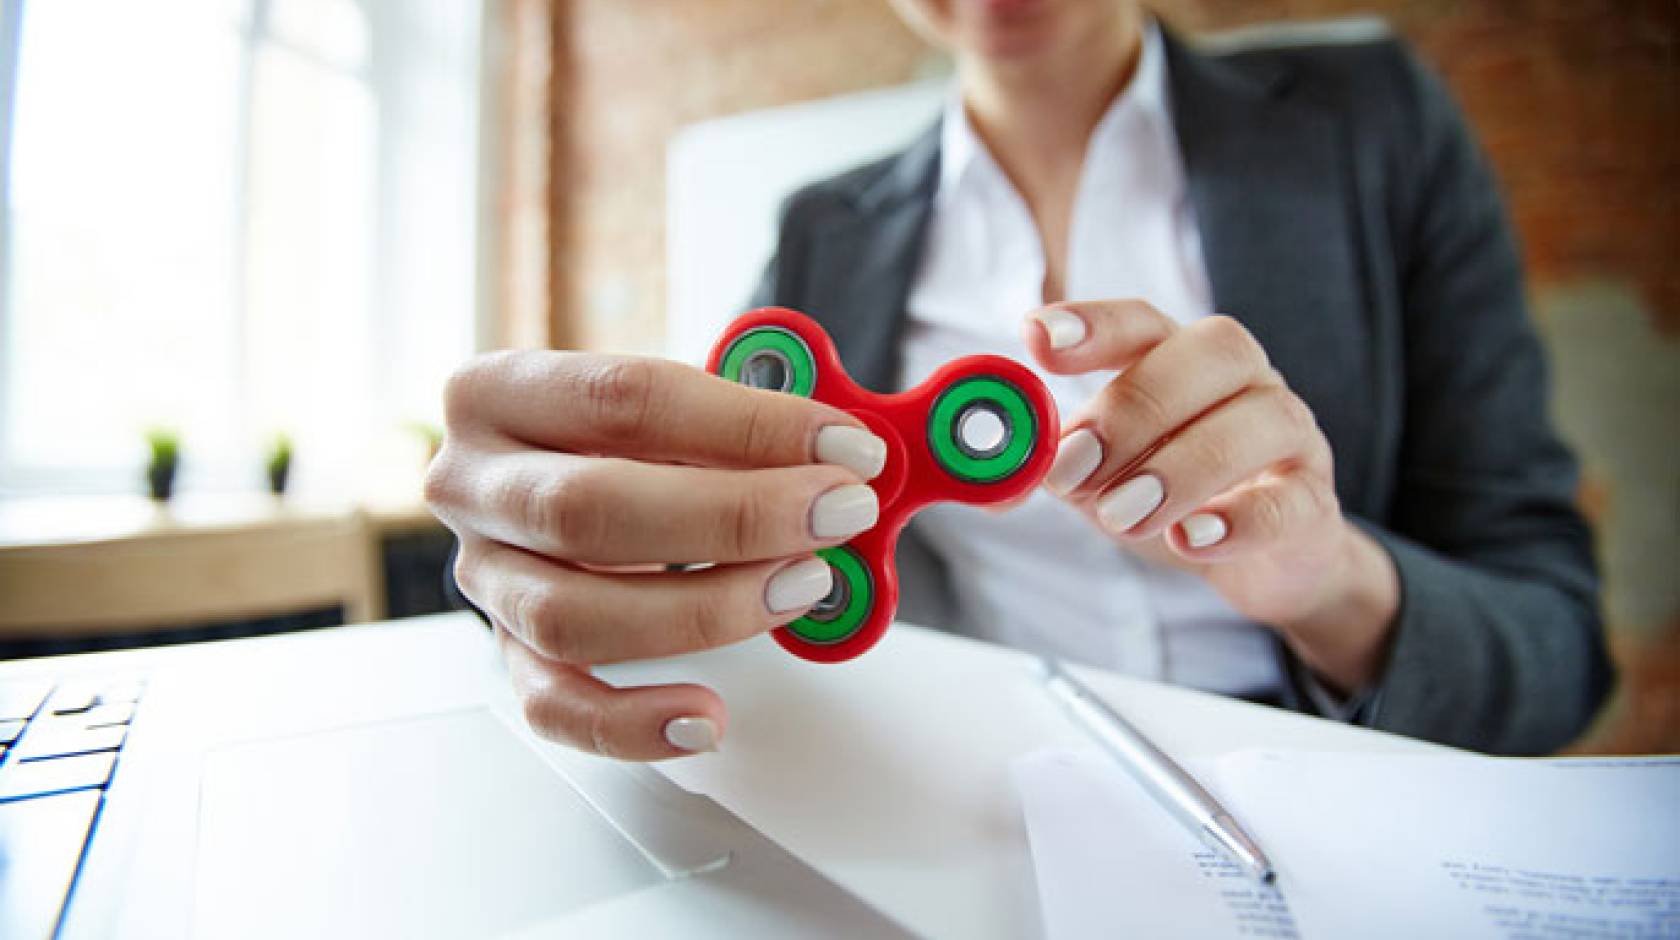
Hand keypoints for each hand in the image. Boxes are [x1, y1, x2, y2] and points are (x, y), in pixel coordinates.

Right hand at [425, 351, 887, 758]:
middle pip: (588, 506)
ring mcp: (482, 578)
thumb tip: (857, 454)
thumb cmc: (632, 439)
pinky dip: (633, 723)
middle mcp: (469, 485)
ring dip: (704, 610)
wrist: (570, 479)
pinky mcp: (506, 656)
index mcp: (496, 392)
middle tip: (838, 513)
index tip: (845, 446)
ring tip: (802, 588)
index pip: (623, 399)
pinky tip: (707, 715)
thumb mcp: (678, 402)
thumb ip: (752, 421)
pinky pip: (556, 708)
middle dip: (734, 516)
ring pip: (572, 616)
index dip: (746, 424)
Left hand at [1023, 301, 1398, 690]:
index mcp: (1180, 359)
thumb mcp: (1101, 479)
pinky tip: (1189, 539)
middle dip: (1132, 408)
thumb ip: (1050, 467)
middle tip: (1072, 469)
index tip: (1038, 339)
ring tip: (1120, 516)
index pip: (1143, 321)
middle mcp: (1242, 381)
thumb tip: (991, 475)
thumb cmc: (1173, 498)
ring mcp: (1288, 437)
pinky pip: (1290, 499)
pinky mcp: (1313, 504)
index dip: (1093, 324)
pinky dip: (1238, 519)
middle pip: (1209, 354)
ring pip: (1258, 420)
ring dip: (1180, 467)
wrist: (1266, 562)